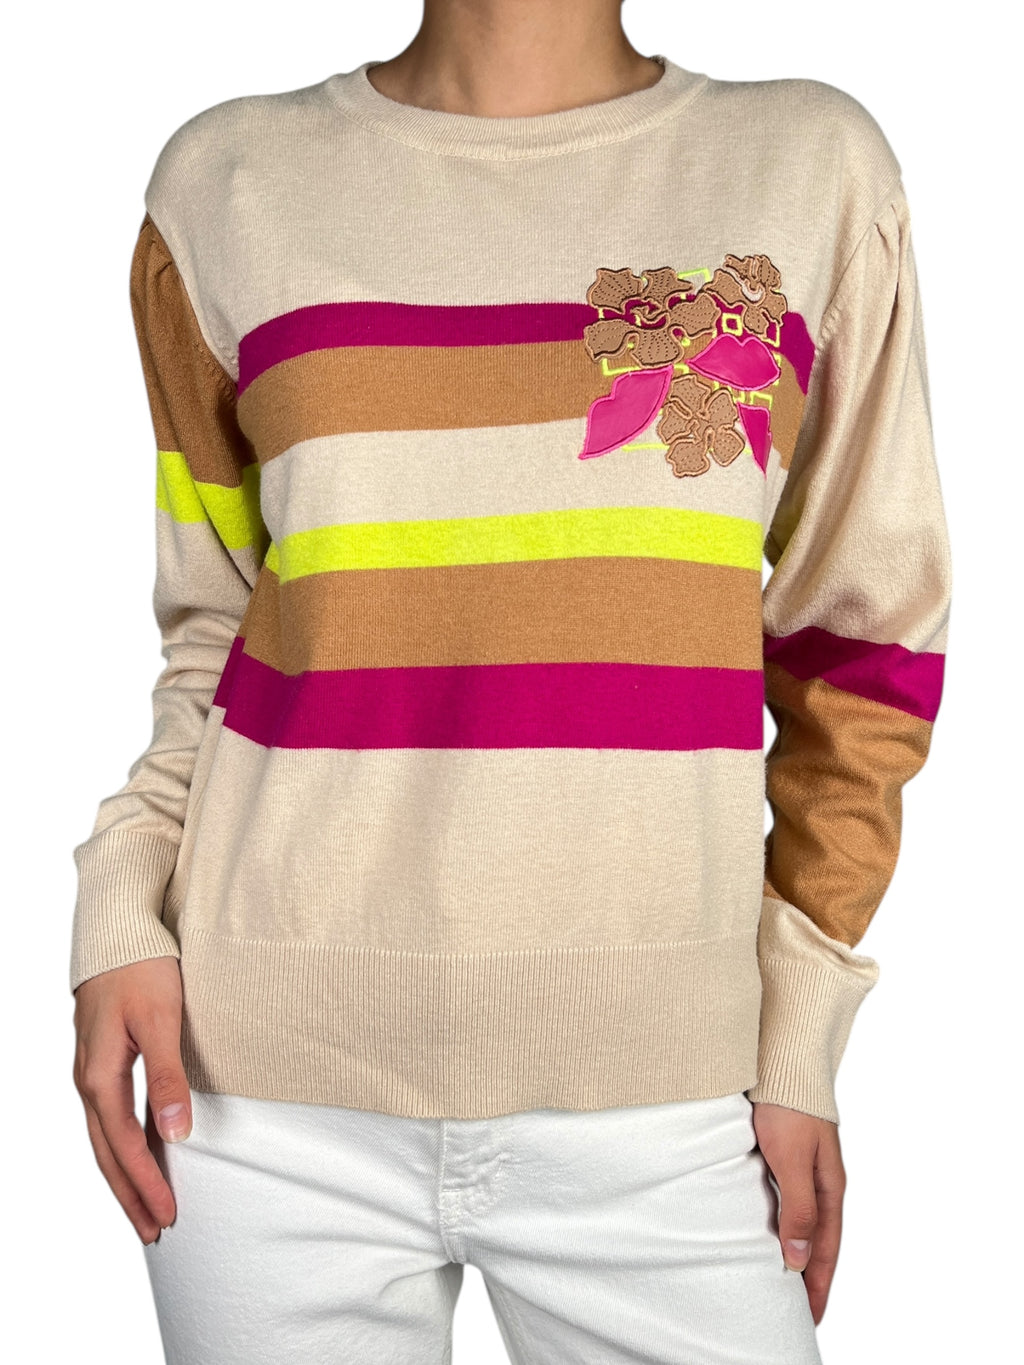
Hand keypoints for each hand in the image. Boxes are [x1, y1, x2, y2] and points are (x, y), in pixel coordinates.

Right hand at [72, 957, 191, 1243]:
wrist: (118, 925)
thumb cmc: (142, 967)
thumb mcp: (161, 1020)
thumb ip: (168, 1078)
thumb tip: (175, 1135)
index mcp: (100, 1076)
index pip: (124, 1146)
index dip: (146, 1184)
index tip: (168, 1216)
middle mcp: (89, 1079)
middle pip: (106, 1153)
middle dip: (130, 1194)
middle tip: (154, 1232)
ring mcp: (92, 1069)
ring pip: (105, 1137)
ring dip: (125, 1174)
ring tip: (146, 1207)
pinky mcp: (102, 1058)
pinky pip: (110, 1115)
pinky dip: (124, 1143)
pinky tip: (142, 1152)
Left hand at [751, 1101, 845, 1324]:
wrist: (783, 1059)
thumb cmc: (786, 1105)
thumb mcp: (792, 1161)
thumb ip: (798, 1208)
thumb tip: (798, 1258)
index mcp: (829, 1186)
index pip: (825, 1248)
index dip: (817, 1283)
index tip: (810, 1316)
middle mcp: (821, 1180)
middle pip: (818, 1239)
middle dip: (810, 1275)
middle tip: (799, 1310)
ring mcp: (806, 1166)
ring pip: (804, 1220)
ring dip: (797, 1250)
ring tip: (785, 1279)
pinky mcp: (786, 1152)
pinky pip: (789, 1199)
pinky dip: (785, 1223)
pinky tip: (772, 1229)